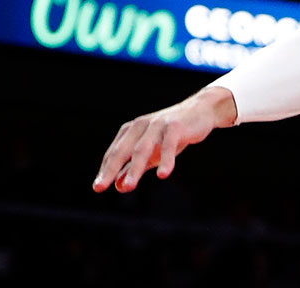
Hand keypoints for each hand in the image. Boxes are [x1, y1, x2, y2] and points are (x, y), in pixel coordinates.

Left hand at [92, 87, 236, 192]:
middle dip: (111, 169)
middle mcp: (141, 125)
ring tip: (129, 187)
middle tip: (100, 187)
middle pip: (123, 150)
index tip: (98, 187)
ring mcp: (158, 125)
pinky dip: (166, 160)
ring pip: (143, 149)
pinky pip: (169, 145)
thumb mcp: (153, 152)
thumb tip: (119, 186)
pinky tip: (163, 175)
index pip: (115, 152)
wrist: (201, 112)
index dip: (106, 170)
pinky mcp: (175, 126)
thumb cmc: (173, 134)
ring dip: (135, 168)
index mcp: (131, 130)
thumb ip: (136, 167)